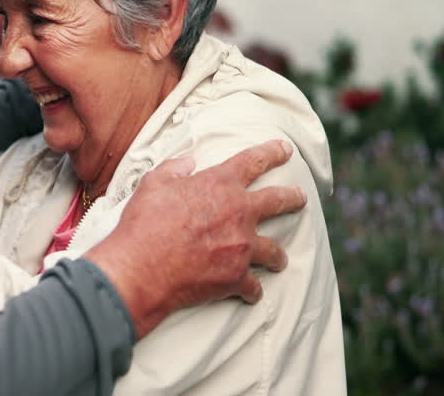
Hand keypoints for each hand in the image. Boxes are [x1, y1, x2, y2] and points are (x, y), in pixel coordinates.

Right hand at [84, 140, 305, 338]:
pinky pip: (253, 286)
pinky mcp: (236, 277)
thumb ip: (174, 169)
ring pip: (274, 250)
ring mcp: (242, 247)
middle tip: (301, 198)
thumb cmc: (144, 223)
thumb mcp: (153, 184)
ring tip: (280, 259)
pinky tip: (252, 294)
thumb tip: (188, 162)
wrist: (141, 268)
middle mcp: (239, 213)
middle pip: (278, 201)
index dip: (272, 152)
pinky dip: (252, 290)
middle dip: (293, 198)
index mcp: (220, 184)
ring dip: (278, 255)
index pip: (253, 161)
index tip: (285, 149)